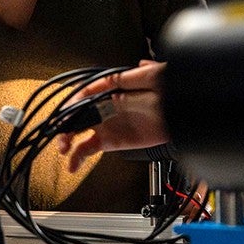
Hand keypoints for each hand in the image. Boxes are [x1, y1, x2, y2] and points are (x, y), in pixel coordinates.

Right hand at [54, 60, 170, 172]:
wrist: (183, 115)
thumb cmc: (171, 92)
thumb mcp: (151, 78)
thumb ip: (127, 79)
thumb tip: (108, 79)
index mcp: (113, 89)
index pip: (84, 94)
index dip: (72, 103)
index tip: (64, 113)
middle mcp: (106, 106)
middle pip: (77, 113)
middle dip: (64, 123)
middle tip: (59, 133)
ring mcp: (108, 125)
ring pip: (79, 132)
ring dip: (66, 140)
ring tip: (62, 149)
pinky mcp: (113, 142)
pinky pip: (91, 149)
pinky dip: (79, 158)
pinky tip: (72, 165)